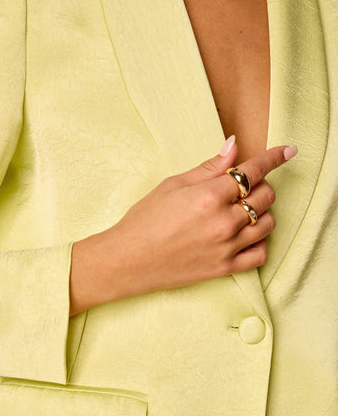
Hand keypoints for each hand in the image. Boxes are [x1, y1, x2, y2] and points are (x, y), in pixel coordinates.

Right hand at [69, 138, 296, 313]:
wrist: (128, 260)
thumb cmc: (144, 221)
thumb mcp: (172, 185)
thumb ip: (208, 167)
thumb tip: (233, 146)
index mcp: (209, 197)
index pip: (252, 172)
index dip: (273, 158)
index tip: (287, 151)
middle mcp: (223, 223)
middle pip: (264, 196)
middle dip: (260, 185)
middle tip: (243, 186)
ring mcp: (226, 248)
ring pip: (267, 224)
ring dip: (261, 212)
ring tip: (242, 210)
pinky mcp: (224, 269)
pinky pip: (260, 255)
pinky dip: (260, 242)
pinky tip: (246, 235)